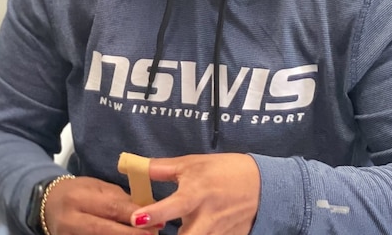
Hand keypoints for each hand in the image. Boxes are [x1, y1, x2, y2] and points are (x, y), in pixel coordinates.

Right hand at [43, 176, 155, 234]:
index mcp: (77, 198)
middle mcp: (69, 220)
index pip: (110, 208)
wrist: (47, 206)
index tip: (157, 221)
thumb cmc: (77, 193)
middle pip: (104, 230)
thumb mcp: (96, 188)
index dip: (134, 216)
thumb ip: (121, 200)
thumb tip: (150, 211)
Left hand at [129, 153, 259, 234]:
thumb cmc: (222, 170)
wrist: (261, 185)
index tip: (136, 218)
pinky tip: (193, 231)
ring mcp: (220, 234)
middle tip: (151, 233)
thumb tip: (129, 166)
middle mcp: (207, 217)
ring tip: (176, 230)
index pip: (172, 207)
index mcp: (196, 194)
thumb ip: (159, 169)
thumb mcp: (191, 164)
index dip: (153, 214)